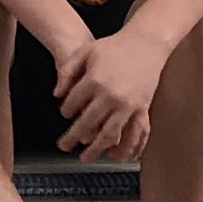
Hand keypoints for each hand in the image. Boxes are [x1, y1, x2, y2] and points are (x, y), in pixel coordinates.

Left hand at [50, 24, 164, 162]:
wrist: (146, 43)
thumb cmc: (115, 46)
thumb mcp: (85, 51)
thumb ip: (67, 71)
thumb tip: (56, 94)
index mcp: (94, 81)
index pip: (73, 104)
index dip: (65, 111)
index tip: (65, 114)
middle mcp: (110, 96)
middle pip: (87, 124)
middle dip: (72, 137)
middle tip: (63, 146)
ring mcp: (128, 105)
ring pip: (109, 135)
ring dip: (96, 149)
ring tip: (86, 158)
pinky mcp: (142, 108)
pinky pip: (135, 133)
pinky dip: (128, 147)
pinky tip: (120, 156)